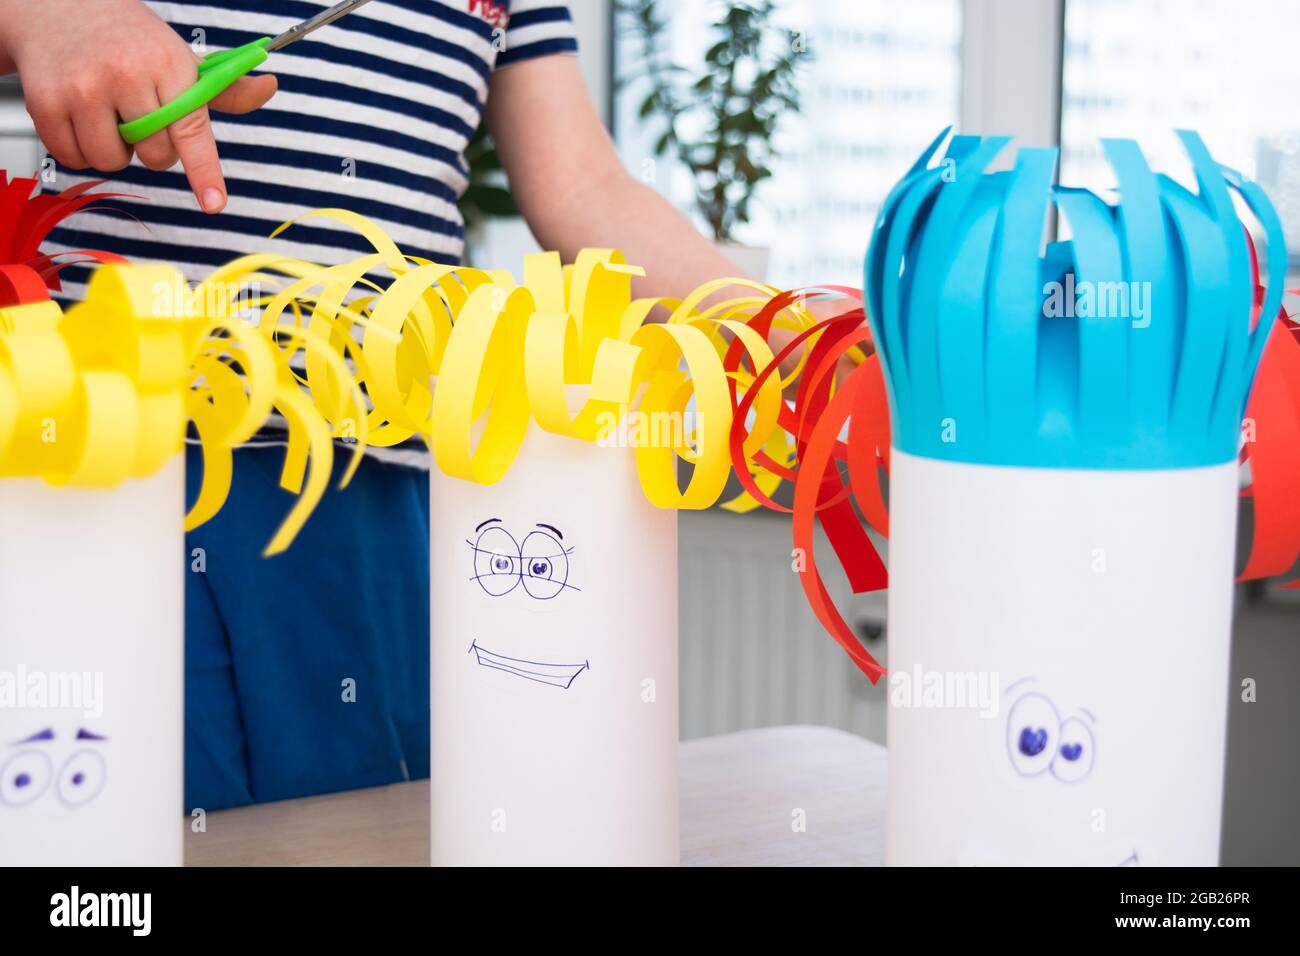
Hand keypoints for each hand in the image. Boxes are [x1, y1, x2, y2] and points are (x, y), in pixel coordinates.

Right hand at [0, 0, 276, 211]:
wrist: (59, 6)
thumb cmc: (132, 41)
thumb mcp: (181, 58)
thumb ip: (226, 88)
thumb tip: (269, 87)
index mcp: (168, 65)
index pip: (191, 128)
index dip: (204, 171)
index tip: (215, 204)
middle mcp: (125, 75)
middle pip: (156, 158)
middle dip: (153, 148)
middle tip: (140, 115)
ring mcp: (82, 89)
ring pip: (113, 163)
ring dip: (114, 151)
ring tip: (108, 113)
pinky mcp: (45, 102)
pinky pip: (74, 159)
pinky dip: (80, 149)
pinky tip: (80, 115)